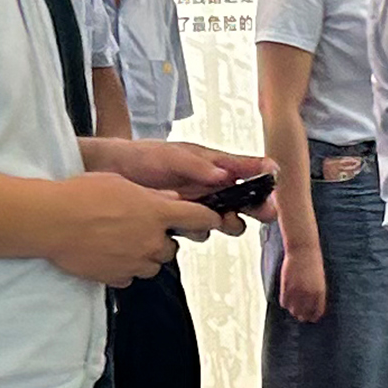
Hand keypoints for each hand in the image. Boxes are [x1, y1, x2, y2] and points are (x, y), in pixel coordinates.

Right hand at [50, 173, 215, 286]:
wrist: (53, 221)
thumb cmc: (82, 195)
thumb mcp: (121, 183)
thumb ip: (151, 195)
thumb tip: (168, 199)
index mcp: (157, 212)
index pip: (199, 218)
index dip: (208, 218)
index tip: (213, 219)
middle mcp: (152, 240)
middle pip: (171, 247)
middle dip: (160, 239)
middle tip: (136, 227)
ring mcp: (136, 262)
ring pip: (152, 264)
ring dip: (143, 255)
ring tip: (118, 241)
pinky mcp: (118, 277)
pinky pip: (129, 276)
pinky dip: (123, 268)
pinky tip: (105, 254)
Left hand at [84, 135, 268, 220]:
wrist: (112, 175)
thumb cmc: (143, 158)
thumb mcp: (172, 156)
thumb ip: (198, 166)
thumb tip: (224, 175)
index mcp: (214, 164)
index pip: (247, 168)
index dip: (264, 174)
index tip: (275, 179)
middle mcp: (211, 185)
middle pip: (246, 199)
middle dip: (257, 206)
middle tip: (265, 212)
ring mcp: (199, 204)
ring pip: (227, 219)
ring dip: (229, 223)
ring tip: (223, 220)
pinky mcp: (185, 220)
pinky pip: (202, 231)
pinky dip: (199, 231)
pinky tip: (188, 226)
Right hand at [275, 233, 328, 322]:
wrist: (303, 250)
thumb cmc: (313, 263)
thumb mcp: (320, 279)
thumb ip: (317, 293)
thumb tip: (312, 305)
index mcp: (320, 293)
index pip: (317, 313)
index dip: (313, 316)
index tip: (311, 317)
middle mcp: (309, 295)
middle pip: (303, 315)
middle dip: (302, 315)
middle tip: (300, 314)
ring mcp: (297, 292)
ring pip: (293, 310)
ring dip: (293, 310)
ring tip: (293, 306)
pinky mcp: (286, 288)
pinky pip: (284, 303)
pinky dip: (285, 303)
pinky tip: (286, 299)